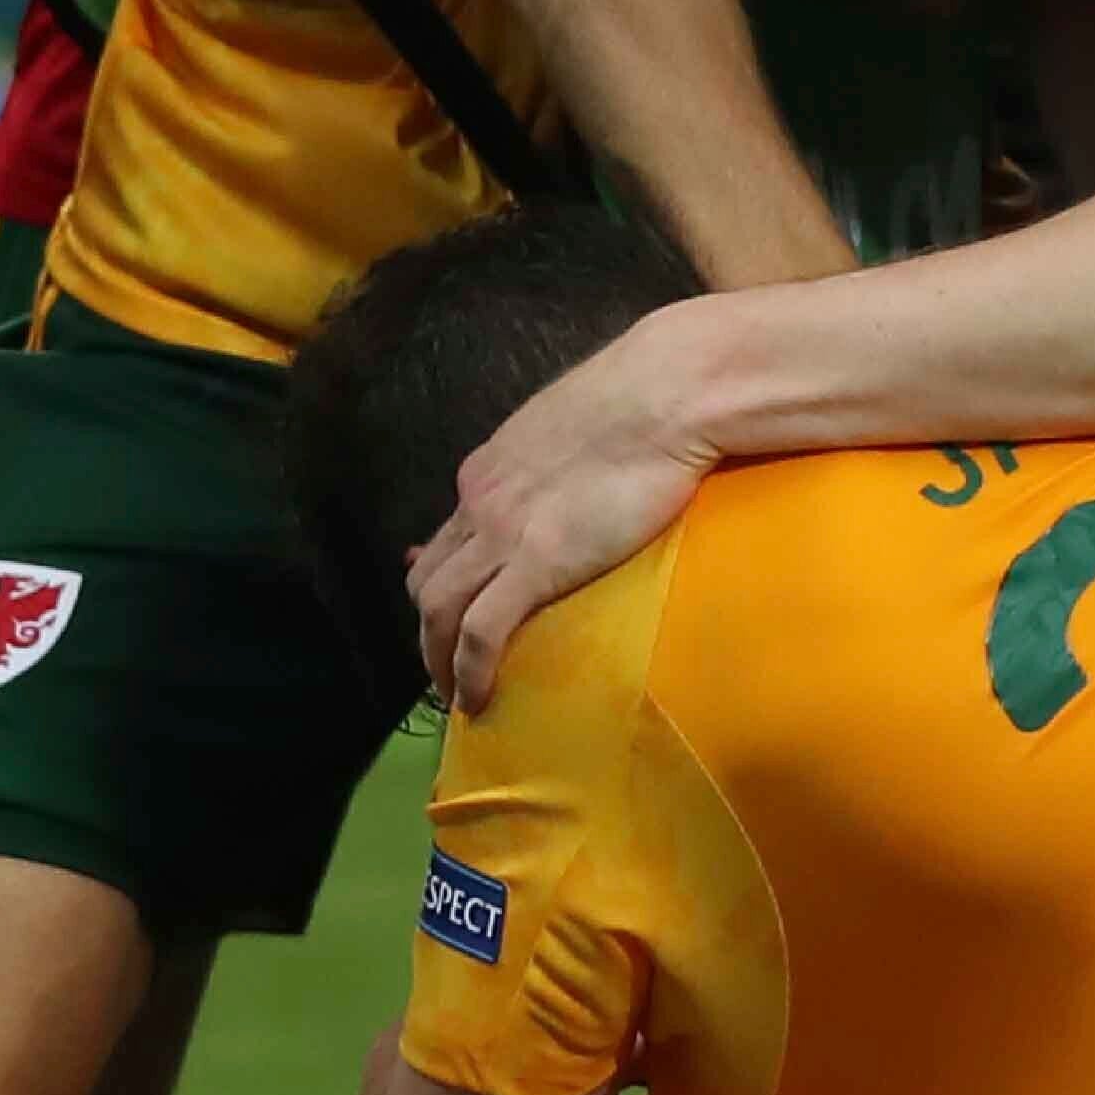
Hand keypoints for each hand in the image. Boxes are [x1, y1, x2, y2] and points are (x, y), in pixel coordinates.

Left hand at [410, 304, 729, 710]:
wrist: (667, 393)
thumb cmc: (643, 398)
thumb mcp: (570, 431)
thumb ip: (550, 464)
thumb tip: (566, 482)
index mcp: (488, 470)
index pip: (444, 539)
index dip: (439, 583)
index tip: (446, 617)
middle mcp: (478, 502)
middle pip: (426, 580)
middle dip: (428, 630)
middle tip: (449, 667)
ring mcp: (502, 532)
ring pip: (436, 611)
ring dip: (437, 661)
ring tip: (456, 697)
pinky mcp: (536, 562)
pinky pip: (479, 632)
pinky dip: (467, 672)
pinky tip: (476, 701)